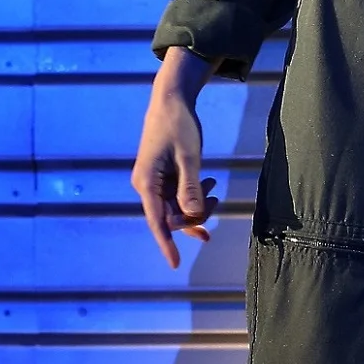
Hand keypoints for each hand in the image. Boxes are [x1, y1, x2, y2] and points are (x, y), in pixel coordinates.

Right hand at [132, 47, 218, 266]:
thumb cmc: (178, 124)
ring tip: (214, 188)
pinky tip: (208, 183)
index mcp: (146, 182)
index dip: (167, 243)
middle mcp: (146, 185)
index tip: (174, 263)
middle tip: (218, 201)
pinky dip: (194, 194)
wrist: (170, 100)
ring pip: (176, 206)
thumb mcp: (189, 156)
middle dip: (194, 215)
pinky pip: (177, 195)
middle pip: (171, 216)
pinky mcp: (161, 176)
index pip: (157, 221)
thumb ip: (191, 189)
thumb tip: (193, 217)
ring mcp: (153, 182)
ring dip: (196, 204)